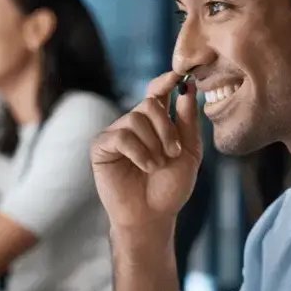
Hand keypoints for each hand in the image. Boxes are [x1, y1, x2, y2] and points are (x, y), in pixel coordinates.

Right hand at [90, 72, 201, 232]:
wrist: (153, 215)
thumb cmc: (170, 187)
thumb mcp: (189, 153)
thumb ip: (188, 122)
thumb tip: (187, 89)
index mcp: (155, 122)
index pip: (157, 91)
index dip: (166, 80)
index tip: (179, 75)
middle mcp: (134, 123)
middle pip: (150, 103)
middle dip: (166, 128)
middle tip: (174, 153)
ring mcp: (116, 133)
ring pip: (136, 119)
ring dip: (154, 144)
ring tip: (157, 166)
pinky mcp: (101, 147)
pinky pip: (121, 136)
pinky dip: (138, 152)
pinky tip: (146, 167)